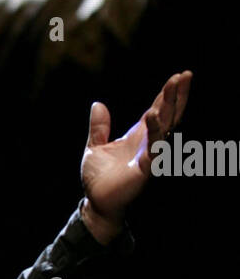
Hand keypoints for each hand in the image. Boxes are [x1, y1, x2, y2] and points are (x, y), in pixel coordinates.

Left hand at [79, 70, 191, 242]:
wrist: (95, 202)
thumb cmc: (98, 178)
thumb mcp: (94, 147)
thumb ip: (98, 127)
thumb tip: (98, 104)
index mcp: (139, 135)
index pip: (158, 109)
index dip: (168, 94)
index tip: (179, 76)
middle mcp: (148, 143)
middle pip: (168, 115)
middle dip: (176, 96)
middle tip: (184, 75)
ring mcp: (149, 156)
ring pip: (164, 130)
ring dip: (168, 110)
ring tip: (170, 89)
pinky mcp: (144, 170)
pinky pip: (153, 151)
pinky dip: (155, 135)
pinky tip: (154, 118)